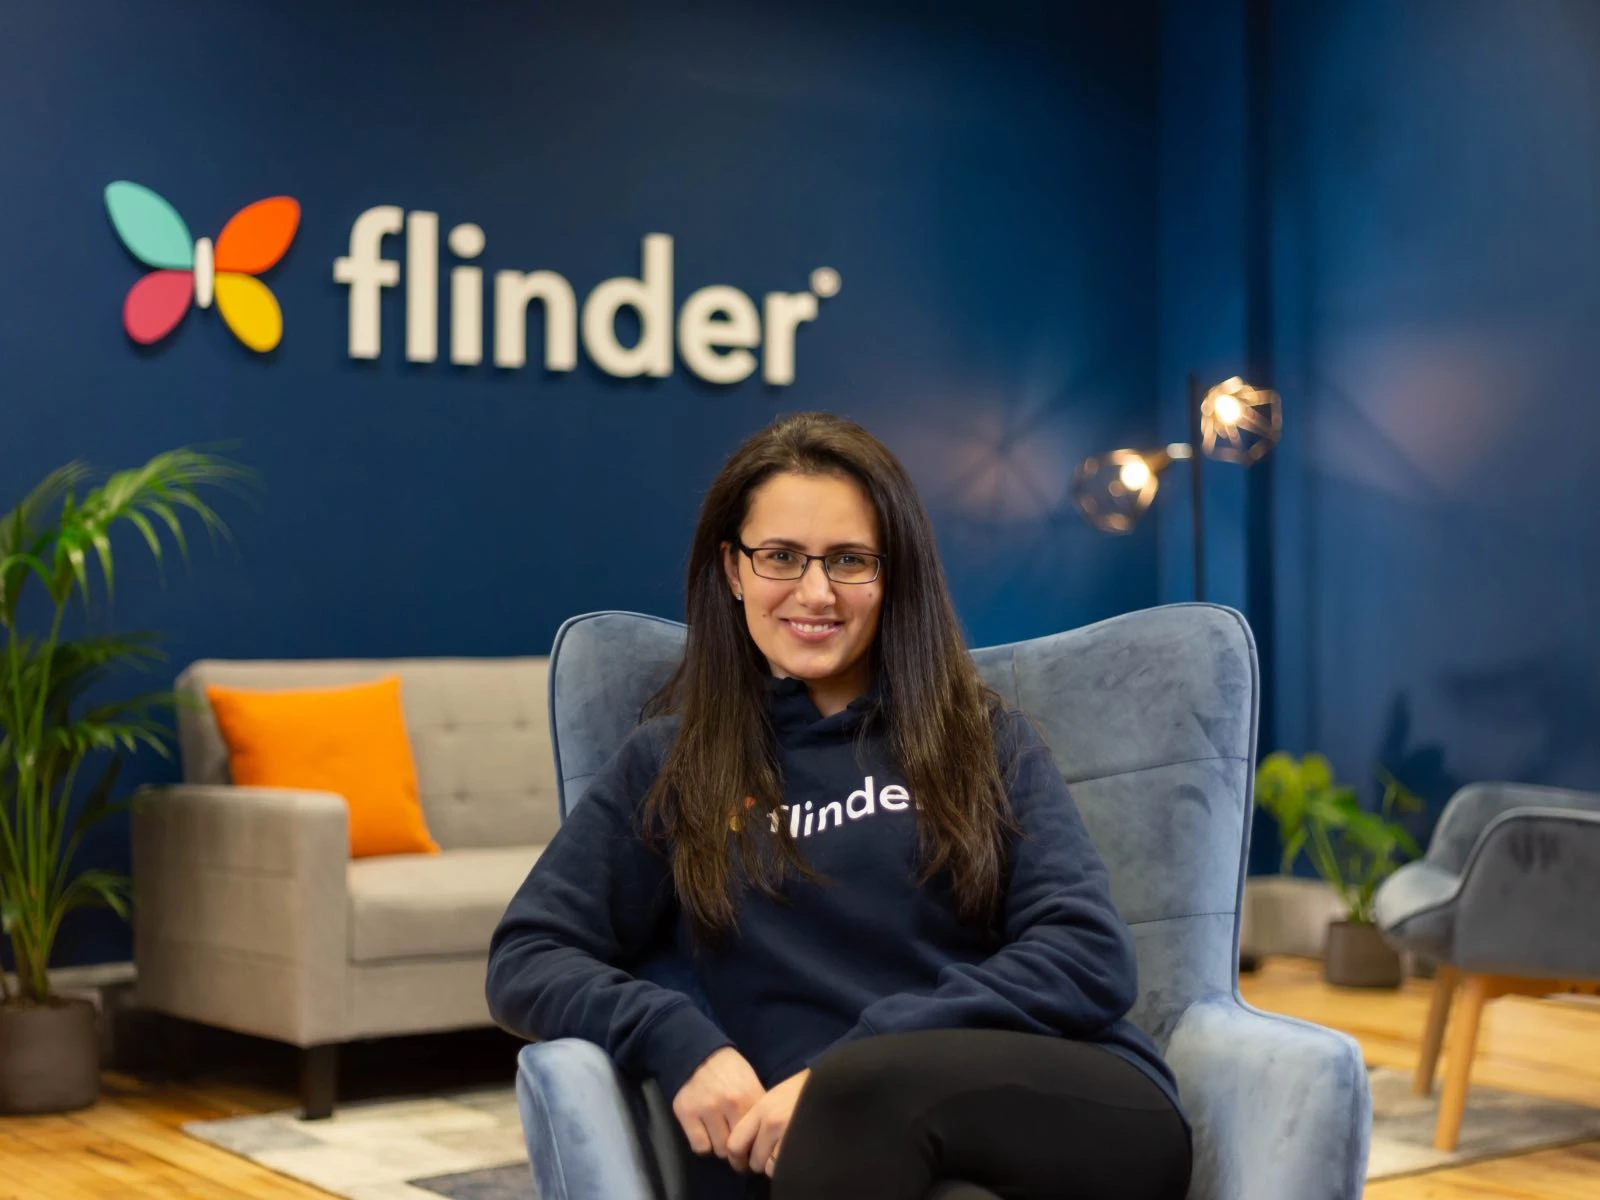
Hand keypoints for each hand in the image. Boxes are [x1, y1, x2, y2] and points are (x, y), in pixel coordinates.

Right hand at [672, 1047, 766, 1162]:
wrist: (699, 1052)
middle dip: (740, 1150)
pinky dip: (704, 1145)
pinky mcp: (686, 1113)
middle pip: (739, 1146)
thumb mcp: (751, 1082)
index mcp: (749, 1094)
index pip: (758, 1134)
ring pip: (720, 1149)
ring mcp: (706, 1108)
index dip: (757, 1145)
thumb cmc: (729, 1069)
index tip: (754, 1148)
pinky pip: (700, 1146)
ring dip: (721, 1146)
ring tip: (721, 1137)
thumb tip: (764, 1135)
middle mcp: (729, 1102)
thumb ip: (756, 1107)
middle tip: (737, 1148)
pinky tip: (706, 1135)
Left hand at [727, 1068, 809, 1176]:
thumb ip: (758, 1120)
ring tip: (784, 1154)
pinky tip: (794, 1155)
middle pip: (753, 1160)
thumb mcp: (775, 1098)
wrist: (830, 1084)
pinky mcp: (801, 1143)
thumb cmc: (803, 1091)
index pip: (735, 1145)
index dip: (737, 1158)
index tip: (744, 1161)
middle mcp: (771, 1122)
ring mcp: (788, 1133)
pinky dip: (787, 1167)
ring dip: (774, 1166)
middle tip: (769, 1157)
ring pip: (768, 1167)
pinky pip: (785, 1168)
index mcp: (761, 1109)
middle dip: (759, 1163)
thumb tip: (746, 1144)